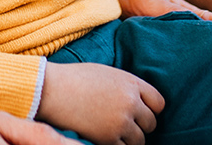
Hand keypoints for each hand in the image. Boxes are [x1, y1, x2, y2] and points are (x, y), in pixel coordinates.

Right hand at [37, 62, 162, 144]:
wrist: (53, 90)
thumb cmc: (76, 79)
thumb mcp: (107, 74)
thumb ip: (126, 87)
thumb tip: (138, 102)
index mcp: (132, 83)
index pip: (159, 103)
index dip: (151, 109)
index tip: (141, 112)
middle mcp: (131, 103)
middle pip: (151, 123)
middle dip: (141, 125)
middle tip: (126, 125)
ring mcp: (120, 122)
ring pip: (140, 140)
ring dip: (131, 139)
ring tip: (116, 133)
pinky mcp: (108, 138)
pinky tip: (107, 139)